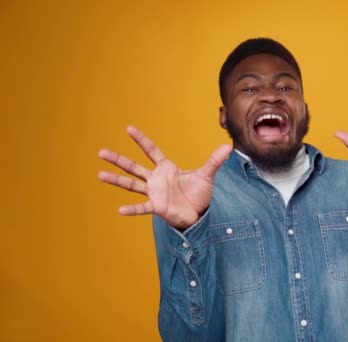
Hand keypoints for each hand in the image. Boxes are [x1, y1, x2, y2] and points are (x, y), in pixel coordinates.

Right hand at [98, 126, 231, 228]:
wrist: (198, 213)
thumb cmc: (199, 193)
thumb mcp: (207, 175)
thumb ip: (214, 161)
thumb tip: (228, 146)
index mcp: (166, 168)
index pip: (151, 150)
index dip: (141, 140)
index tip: (128, 128)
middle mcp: (156, 179)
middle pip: (134, 166)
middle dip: (118, 159)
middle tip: (101, 152)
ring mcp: (154, 192)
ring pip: (131, 184)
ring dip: (116, 180)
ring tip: (100, 174)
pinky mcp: (156, 206)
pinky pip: (142, 207)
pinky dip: (132, 209)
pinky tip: (119, 209)